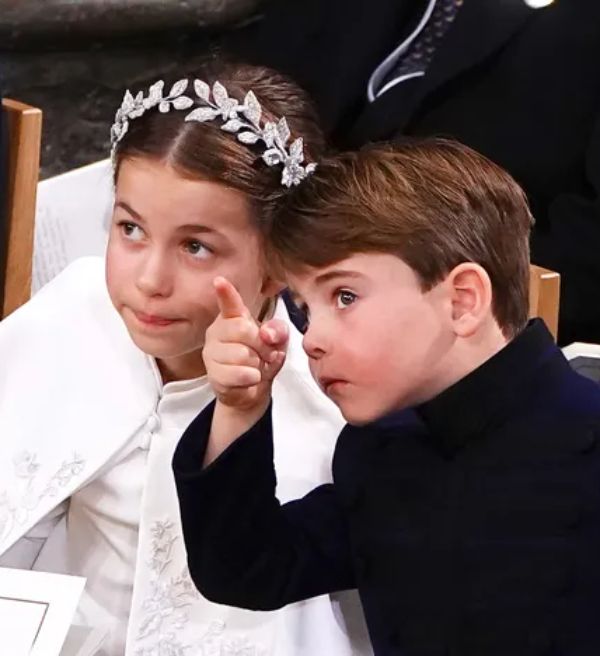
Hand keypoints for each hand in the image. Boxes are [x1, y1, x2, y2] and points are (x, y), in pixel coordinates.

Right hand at [204, 276, 288, 413]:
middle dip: (262, 345)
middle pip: (243, 330)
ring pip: (242, 354)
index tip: (219, 281)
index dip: (225, 292)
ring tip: (255, 367)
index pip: (229, 303)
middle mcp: (217, 331)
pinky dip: (252, 378)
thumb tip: (267, 334)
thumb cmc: (262, 358)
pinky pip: (240, 374)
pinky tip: (250, 378)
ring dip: (257, 364)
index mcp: (233, 318)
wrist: (252, 390)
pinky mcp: (213, 374)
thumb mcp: (277, 342)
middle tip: (265, 354)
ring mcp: (212, 352)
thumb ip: (277, 331)